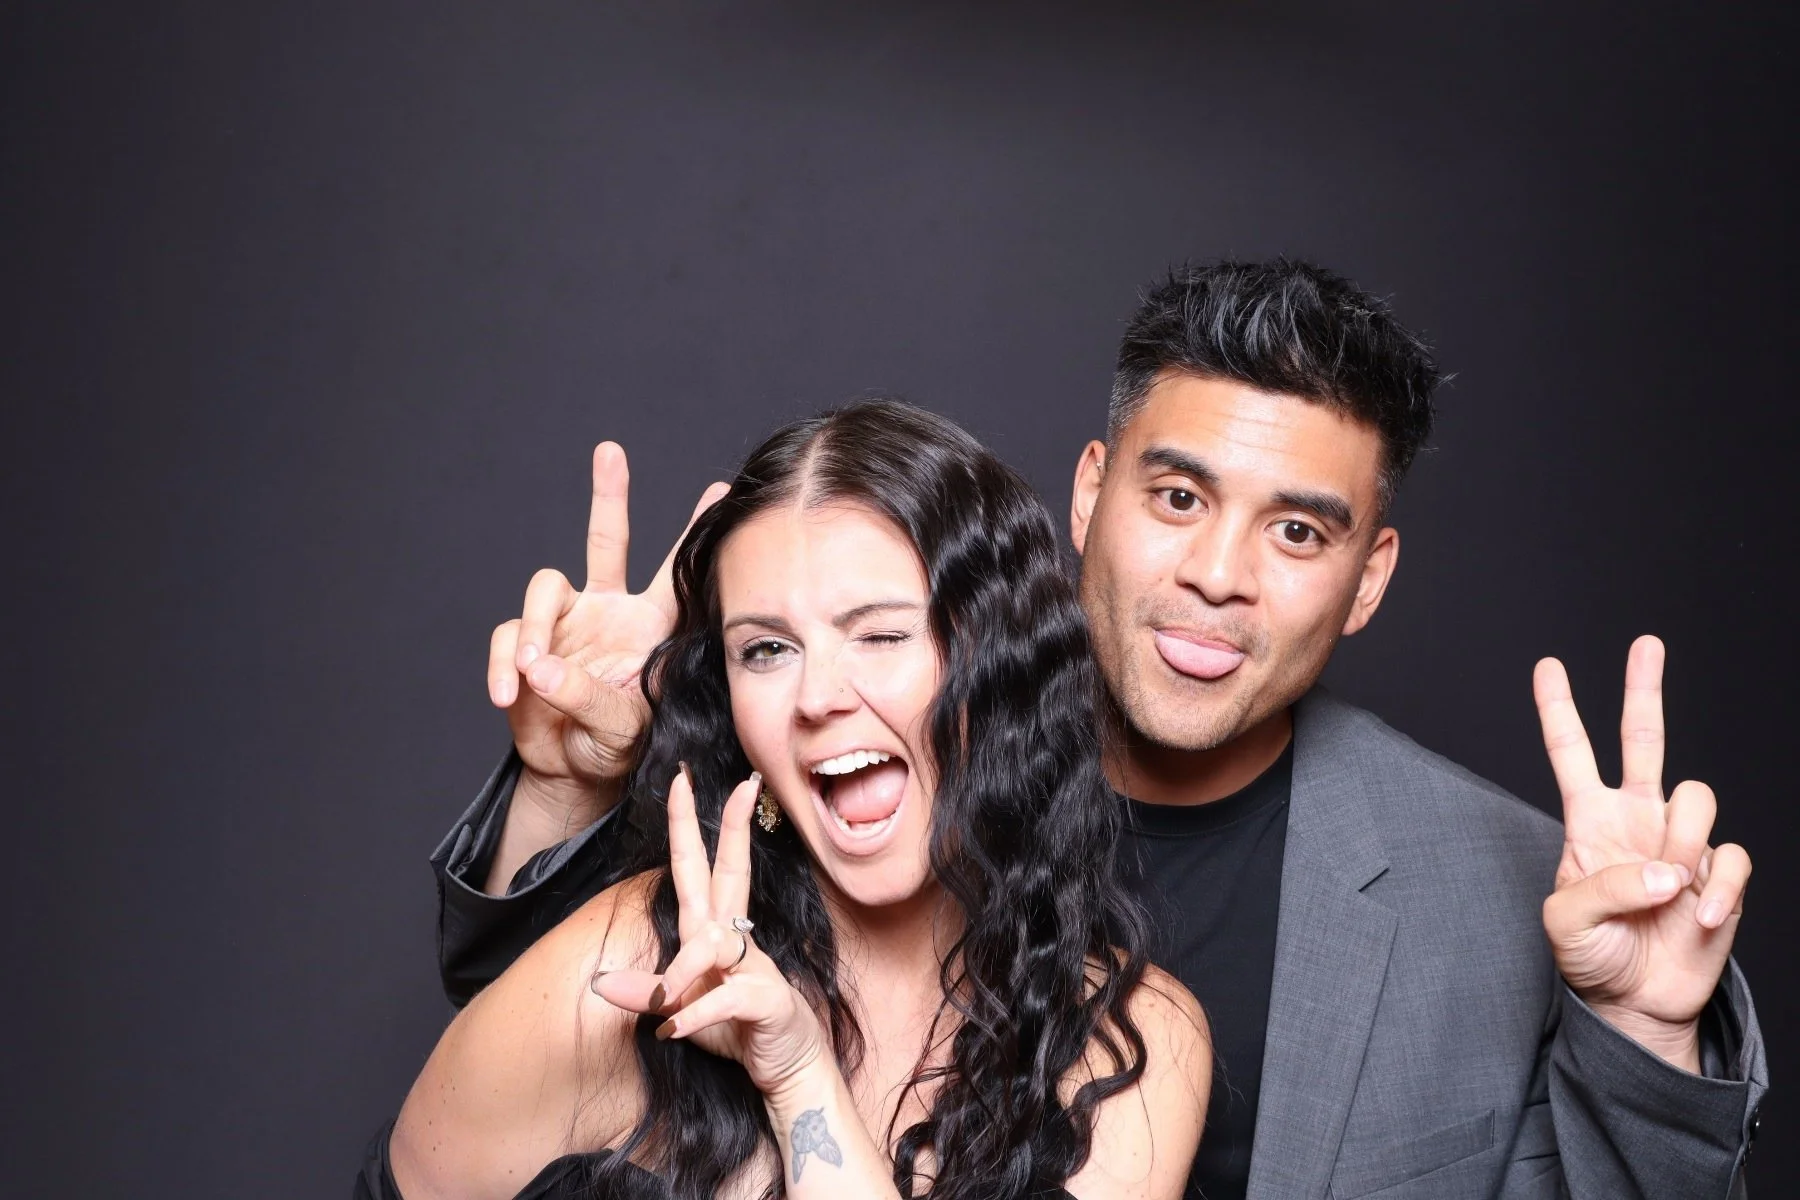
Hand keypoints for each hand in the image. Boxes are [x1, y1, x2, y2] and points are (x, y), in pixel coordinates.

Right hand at [489, 443, 727, 818]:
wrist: (572, 772)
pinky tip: (509, 694)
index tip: (719, 489)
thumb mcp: (620, 727)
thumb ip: (587, 696)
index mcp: (649, 628)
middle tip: (611, 451)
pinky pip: (509, 638)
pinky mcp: (527, 643)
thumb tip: (539, 667)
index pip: (675, 575)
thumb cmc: (614, 746)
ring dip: (536, 631)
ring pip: (544, 589)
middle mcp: (609, 612)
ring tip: (532, 673)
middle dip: (609, 496)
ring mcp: (567, 624)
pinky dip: (504, 666)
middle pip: (608, 541)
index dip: (693, 534)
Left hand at [593, 768, 826, 1094]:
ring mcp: (754, 966)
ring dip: (680, 974)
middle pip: (727, 871)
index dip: (690, 824)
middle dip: (726, 825)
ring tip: (664, 1007)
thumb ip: (646, 993)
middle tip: (721, 783)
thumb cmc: (735, 1030)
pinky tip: (673, 1029)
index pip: (700, 867)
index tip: (682, 780)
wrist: (788, 1067)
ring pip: (710, 946)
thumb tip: (599, 981)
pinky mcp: (766, 1000)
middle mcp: (734, 939)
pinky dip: (695, 1014)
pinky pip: (723, 999)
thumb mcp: (680, 1011)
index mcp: (713, 931)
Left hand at [1534, 635, 1751, 1068]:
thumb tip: (1666, 868)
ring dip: (1684, 842)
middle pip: (1643, 740)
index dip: (1559, 710)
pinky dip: (1718, 890)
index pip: (1572, 754)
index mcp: (1590, 821)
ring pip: (1696, 797)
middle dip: (1644, 689)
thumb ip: (1605, 887)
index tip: (1548, 666)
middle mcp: (1637, 820)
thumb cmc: (1591, 956)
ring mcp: (1681, 843)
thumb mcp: (1567, 922)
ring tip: (1668, 891)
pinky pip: (1732, 858)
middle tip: (1647, 644)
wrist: (1635, 1002)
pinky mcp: (1719, 875)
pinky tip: (1698, 919)